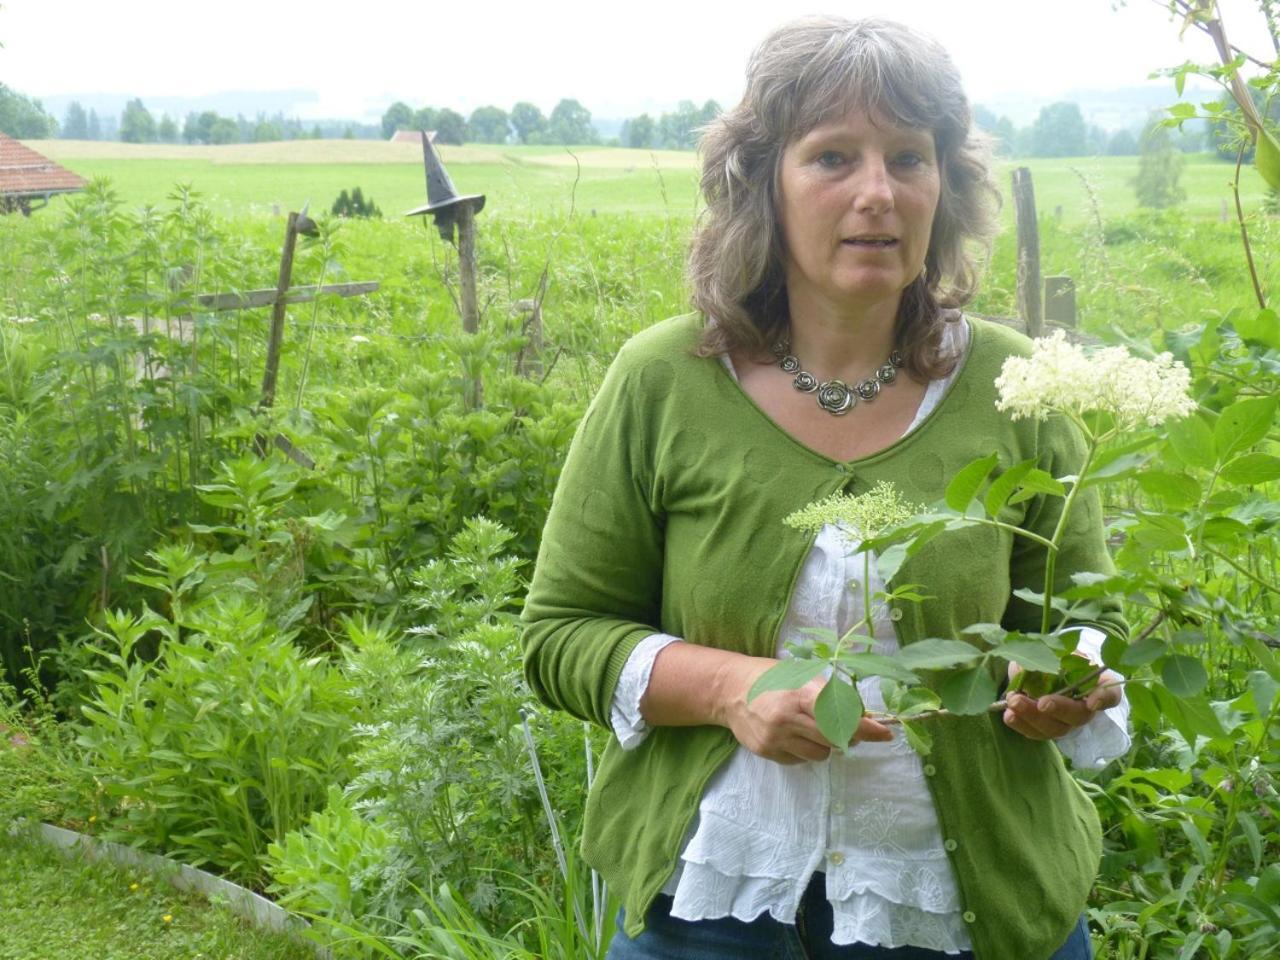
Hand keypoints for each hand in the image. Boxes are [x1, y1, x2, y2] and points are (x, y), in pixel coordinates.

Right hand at [719, 660, 892, 764]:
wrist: (731, 689)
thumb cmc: (773, 678)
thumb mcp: (803, 677)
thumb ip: (831, 696)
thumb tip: (864, 718)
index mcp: (799, 693)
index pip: (839, 716)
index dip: (865, 728)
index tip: (885, 735)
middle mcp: (787, 717)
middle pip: (834, 739)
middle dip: (848, 737)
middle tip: (848, 730)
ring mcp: (776, 738)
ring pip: (820, 755)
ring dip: (825, 746)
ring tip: (811, 729)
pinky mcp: (767, 752)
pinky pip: (800, 760)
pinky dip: (804, 750)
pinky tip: (793, 735)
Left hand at [1003, 661, 1121, 740]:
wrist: (1041, 669)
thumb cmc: (1055, 656)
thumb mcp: (1054, 649)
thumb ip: (1048, 653)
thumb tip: (1030, 662)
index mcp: (1096, 684)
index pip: (1111, 695)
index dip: (1104, 699)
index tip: (1092, 702)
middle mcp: (1085, 707)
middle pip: (1078, 715)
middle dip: (1059, 709)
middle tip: (1042, 703)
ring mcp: (1066, 721)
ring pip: (1055, 728)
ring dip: (1033, 717)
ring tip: (1014, 703)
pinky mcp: (1047, 728)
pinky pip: (1037, 732)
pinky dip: (1022, 725)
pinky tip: (1008, 715)